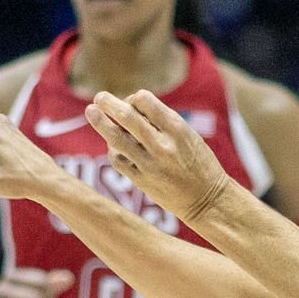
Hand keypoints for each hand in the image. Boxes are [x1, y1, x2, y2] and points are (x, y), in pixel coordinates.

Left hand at [86, 90, 235, 224]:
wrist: (207, 200)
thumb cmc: (199, 163)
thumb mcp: (188, 136)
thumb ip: (162, 123)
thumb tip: (130, 109)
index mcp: (177, 129)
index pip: (145, 101)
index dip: (134, 98)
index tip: (132, 102)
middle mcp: (162, 145)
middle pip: (127, 117)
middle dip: (109, 103)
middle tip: (99, 97)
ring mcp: (150, 164)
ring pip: (117, 138)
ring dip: (101, 122)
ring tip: (91, 112)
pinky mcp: (142, 181)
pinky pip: (119, 160)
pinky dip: (112, 150)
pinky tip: (113, 147)